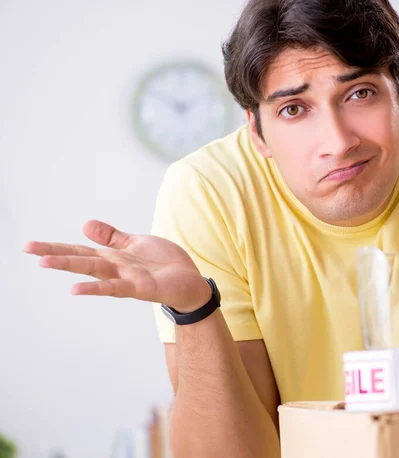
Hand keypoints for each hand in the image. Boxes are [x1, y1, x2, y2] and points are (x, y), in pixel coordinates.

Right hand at [24, 220, 210, 311]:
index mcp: (114, 257)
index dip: (57, 247)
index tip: (30, 245)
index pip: (81, 250)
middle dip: (55, 254)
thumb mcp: (136, 243)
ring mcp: (127, 278)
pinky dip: (96, 287)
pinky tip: (76, 289)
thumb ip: (112, 237)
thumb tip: (85, 225)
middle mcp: (116, 268)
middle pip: (81, 259)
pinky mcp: (141, 287)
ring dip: (70, 267)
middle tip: (28, 249)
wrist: (191, 282)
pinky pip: (116, 287)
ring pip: (94, 270)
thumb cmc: (164, 264)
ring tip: (44, 263)